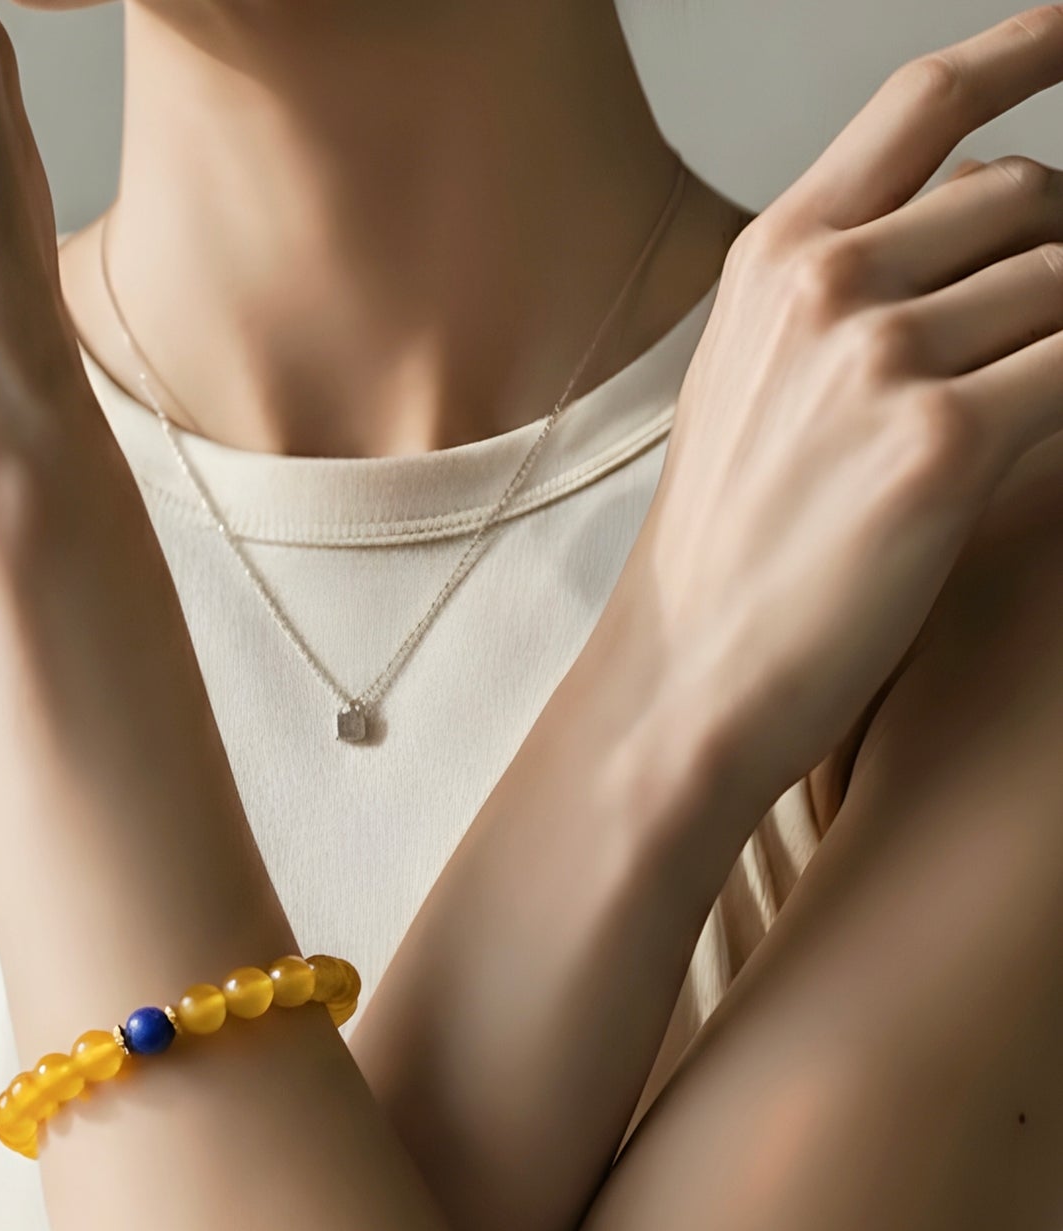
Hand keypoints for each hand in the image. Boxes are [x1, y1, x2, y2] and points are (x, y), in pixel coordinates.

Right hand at [621, 5, 1062, 801]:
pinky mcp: (944, 444)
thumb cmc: (731, 548)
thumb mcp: (753, 380)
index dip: (1026, 46)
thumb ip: (850, 286)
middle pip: (1028, 197)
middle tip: (1054, 336)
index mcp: (776, 257)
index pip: (925, 102)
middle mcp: (826, 286)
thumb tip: (989, 219)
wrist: (693, 678)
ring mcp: (882, 359)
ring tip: (1042, 400)